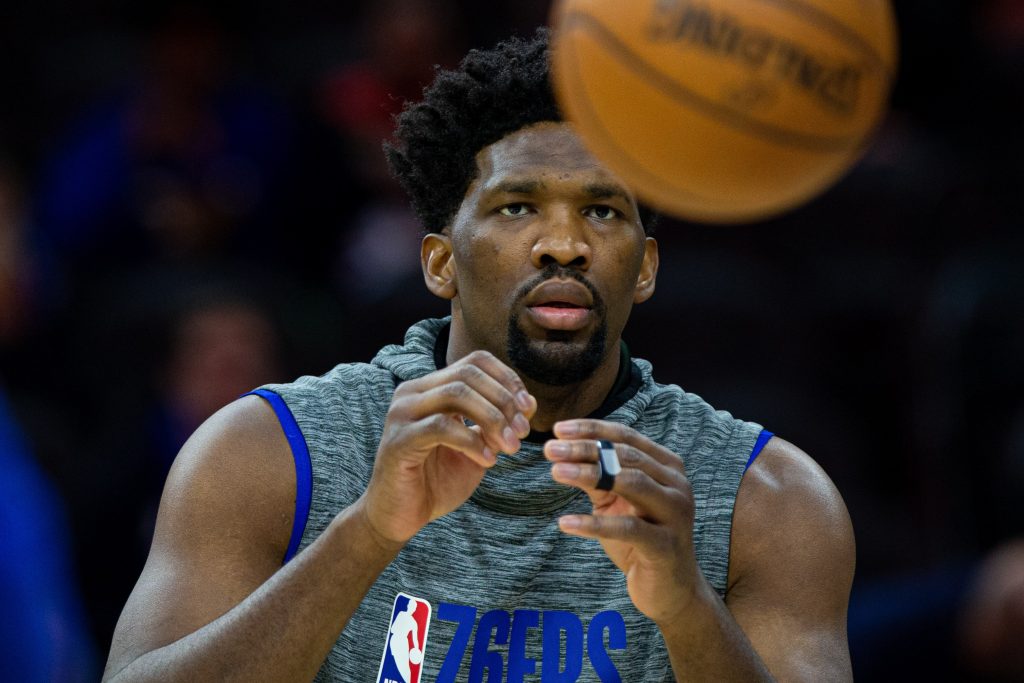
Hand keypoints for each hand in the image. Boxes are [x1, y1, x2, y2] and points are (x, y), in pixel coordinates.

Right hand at [359, 351, 535, 544]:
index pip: (475, 361)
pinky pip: (441, 427)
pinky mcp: (399, 441)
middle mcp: (413, 393)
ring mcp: (402, 414)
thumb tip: (528, 403)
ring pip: (457, 394)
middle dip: (504, 400)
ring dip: (492, 419)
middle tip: (522, 432)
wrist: (400, 517)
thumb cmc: (436, 481)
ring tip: (510, 447)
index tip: (527, 409)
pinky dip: (472, 442)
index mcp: (431, 388)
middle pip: (468, 374)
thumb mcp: (477, 448)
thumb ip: (496, 424)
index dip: (507, 379)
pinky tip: (488, 461)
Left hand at [544, 419, 702, 623]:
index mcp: (668, 467)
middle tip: (550, 449)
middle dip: (584, 449)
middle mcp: (677, 485)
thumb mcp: (617, 503)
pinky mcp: (666, 545)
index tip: (558, 429)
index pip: (627, 437)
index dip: (592, 430)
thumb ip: (598, 477)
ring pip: (629, 483)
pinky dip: (593, 524)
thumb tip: (562, 451)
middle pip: (626, 456)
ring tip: (555, 472)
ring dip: (588, 475)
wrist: (670, 590)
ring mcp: (675, 514)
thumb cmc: (641, 540)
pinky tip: (565, 523)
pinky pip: (627, 529)